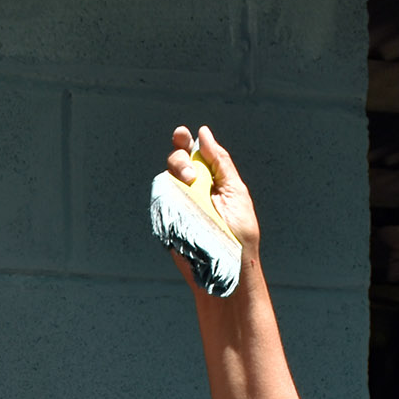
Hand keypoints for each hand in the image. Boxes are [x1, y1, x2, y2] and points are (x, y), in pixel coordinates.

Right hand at [166, 124, 260, 258]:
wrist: (229, 265)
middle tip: (192, 175)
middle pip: (177, 161)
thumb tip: (204, 133)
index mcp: (211, 177)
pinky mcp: (169, 219)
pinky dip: (166, 194)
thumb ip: (220, 161)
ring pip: (166, 177)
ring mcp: (179, 203)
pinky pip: (160, 199)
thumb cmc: (238, 231)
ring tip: (189, 185)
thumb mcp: (235, 190)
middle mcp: (193, 187)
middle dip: (180, 159)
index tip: (182, 134)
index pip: (194, 153)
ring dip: (175, 175)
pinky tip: (178, 198)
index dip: (185, 141)